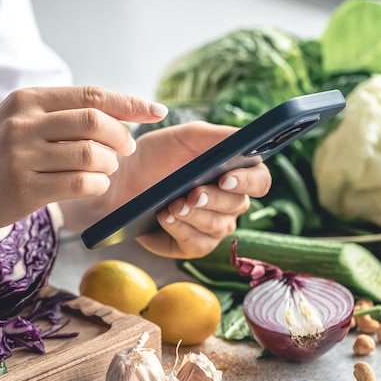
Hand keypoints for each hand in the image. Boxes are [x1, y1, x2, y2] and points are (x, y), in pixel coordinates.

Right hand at [0, 86, 167, 234]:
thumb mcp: (17, 122)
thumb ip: (58, 115)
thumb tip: (115, 114)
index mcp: (27, 100)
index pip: (91, 94)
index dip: (130, 102)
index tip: (156, 110)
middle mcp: (23, 123)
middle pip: (95, 121)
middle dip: (121, 136)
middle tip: (125, 149)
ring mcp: (22, 156)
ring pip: (90, 154)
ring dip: (109, 164)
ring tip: (105, 169)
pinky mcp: (24, 189)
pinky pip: (80, 184)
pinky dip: (98, 185)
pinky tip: (94, 186)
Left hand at [106, 121, 271, 258]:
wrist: (120, 181)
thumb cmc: (154, 156)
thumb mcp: (183, 138)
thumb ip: (216, 136)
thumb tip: (245, 138)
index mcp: (234, 173)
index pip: (260, 180)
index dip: (248, 181)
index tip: (227, 177)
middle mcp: (229, 202)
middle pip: (239, 205)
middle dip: (214, 199)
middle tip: (193, 193)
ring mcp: (212, 225)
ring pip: (219, 226)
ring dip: (195, 215)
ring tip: (173, 205)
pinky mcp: (192, 244)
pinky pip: (199, 244)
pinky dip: (182, 230)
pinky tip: (165, 217)